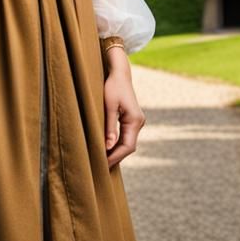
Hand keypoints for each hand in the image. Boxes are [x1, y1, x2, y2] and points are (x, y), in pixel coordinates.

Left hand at [103, 48, 145, 168]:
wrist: (120, 74)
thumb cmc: (112, 87)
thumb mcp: (109, 106)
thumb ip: (109, 127)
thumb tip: (108, 146)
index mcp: (135, 120)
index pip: (128, 146)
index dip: (116, 157)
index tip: (103, 164)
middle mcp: (139, 122)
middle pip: (129, 147)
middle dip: (116, 157)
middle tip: (100, 167)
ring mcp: (137, 122)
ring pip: (128, 143)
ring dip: (116, 152)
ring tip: (102, 160)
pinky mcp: (132, 120)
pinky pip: (126, 137)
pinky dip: (117, 144)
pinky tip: (107, 149)